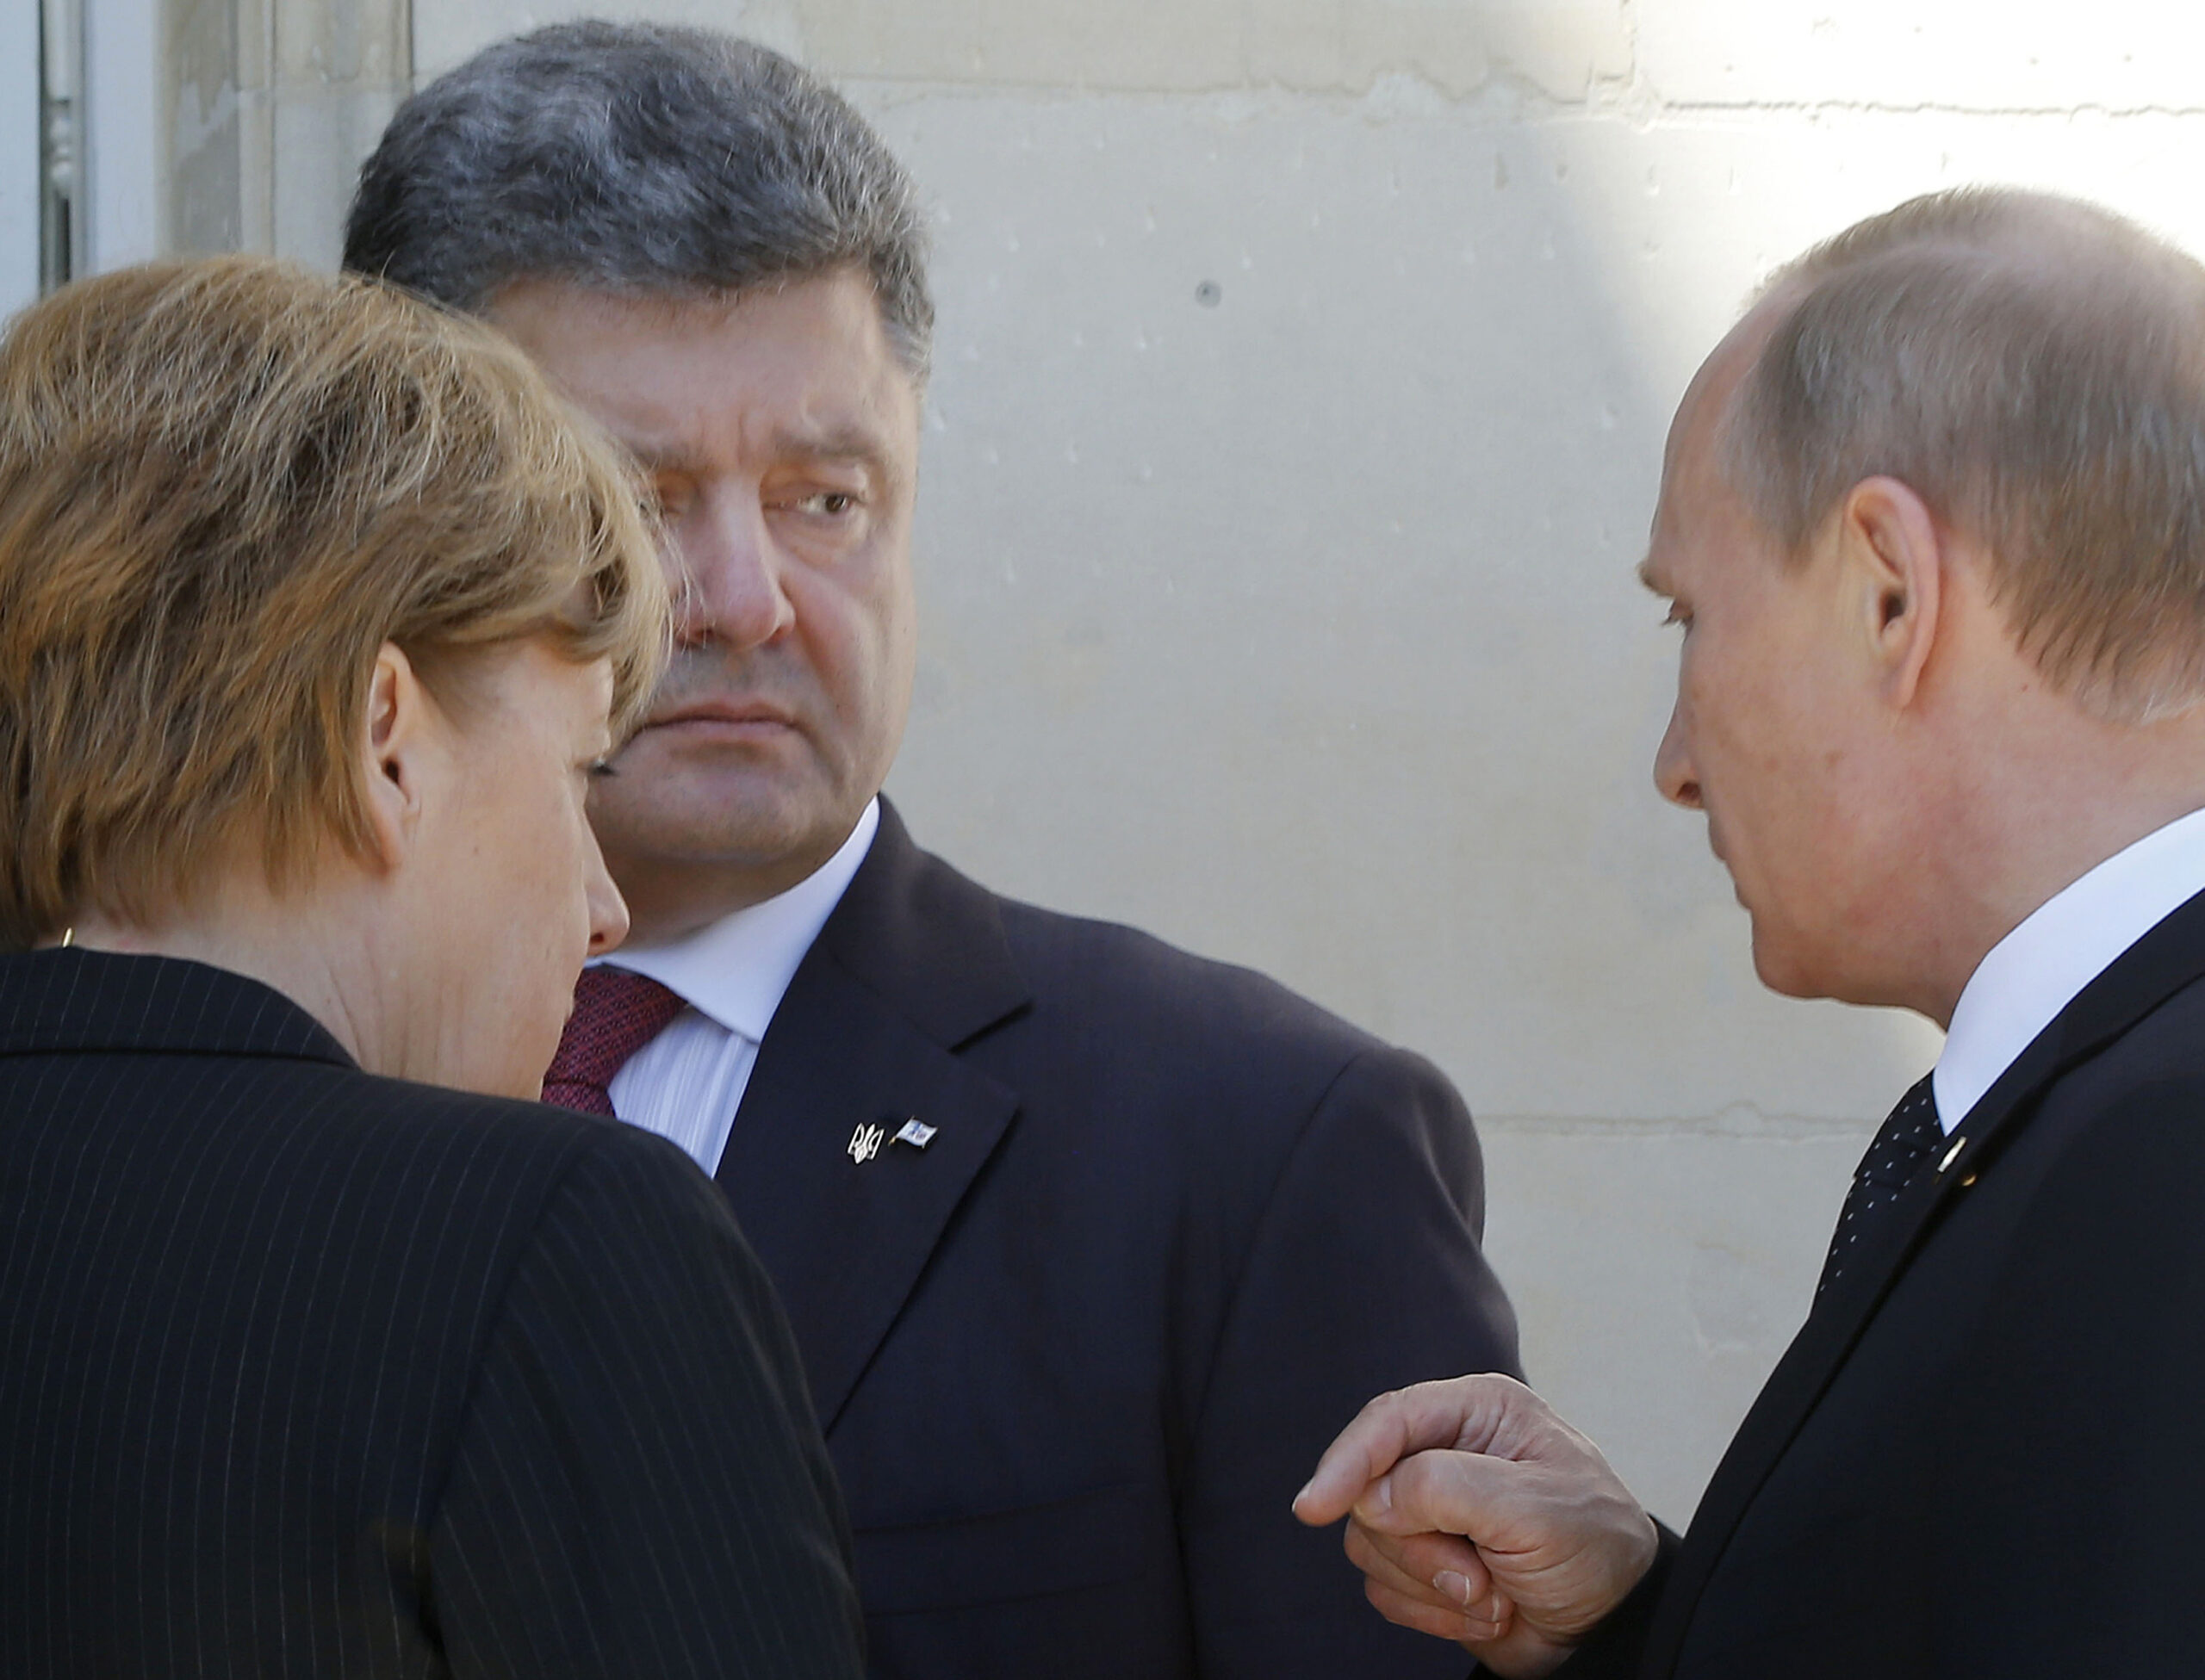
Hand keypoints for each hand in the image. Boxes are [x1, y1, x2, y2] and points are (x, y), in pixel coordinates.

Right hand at [1294, 1374, 1657, 1679]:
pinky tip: (1484, 1610)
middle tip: (1477, 1576)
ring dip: (1432, 1586)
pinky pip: (1385, 1589)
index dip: (1348, 1460)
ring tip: (1492, 1595)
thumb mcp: (1535, 1509)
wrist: (1616, 1626)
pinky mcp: (1424, 1564)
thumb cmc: (1597, 1547)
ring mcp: (1432, 1512)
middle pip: (1371, 1491)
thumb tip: (1372, 1496)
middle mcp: (1446, 1453)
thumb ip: (1447, 1488)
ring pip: (1370, 1544)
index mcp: (1477, 1412)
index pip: (1388, 1421)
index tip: (1316, 1506)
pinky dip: (1432, 1613)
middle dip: (1420, 1548)